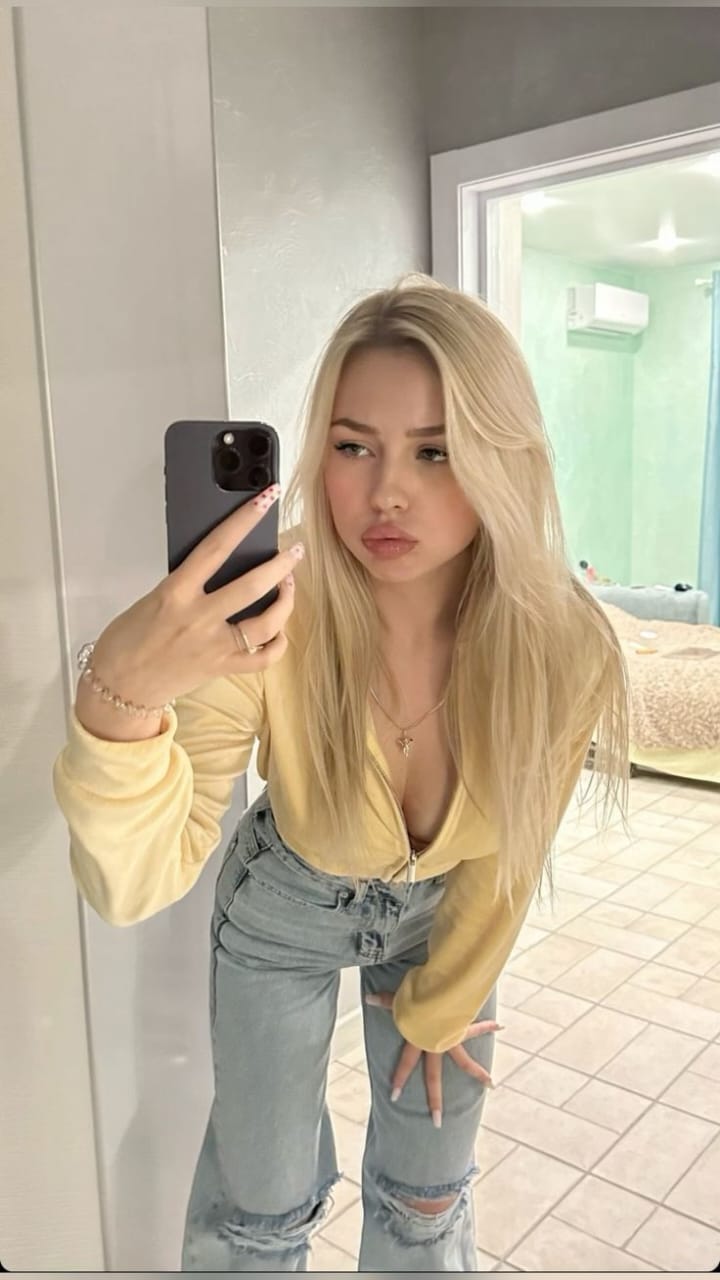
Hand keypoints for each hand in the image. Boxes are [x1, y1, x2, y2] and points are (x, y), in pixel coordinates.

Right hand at [84, 485, 299, 712]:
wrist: (119, 689)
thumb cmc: (128, 641)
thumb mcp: (152, 599)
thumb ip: (185, 585)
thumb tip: (219, 567)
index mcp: (175, 594)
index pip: (216, 547)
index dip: (244, 520)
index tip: (265, 498)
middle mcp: (199, 619)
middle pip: (252, 585)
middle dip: (281, 564)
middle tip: (296, 549)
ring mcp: (215, 647)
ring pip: (266, 623)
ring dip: (286, 600)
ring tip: (289, 584)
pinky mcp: (222, 669)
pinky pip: (263, 658)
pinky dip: (277, 643)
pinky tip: (279, 630)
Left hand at [365, 991, 501, 1128]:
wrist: (439, 992)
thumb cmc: (418, 996)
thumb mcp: (399, 1000)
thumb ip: (385, 1001)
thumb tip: (367, 998)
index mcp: (418, 1041)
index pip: (406, 1064)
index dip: (400, 1079)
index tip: (394, 1098)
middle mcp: (434, 1046)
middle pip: (433, 1077)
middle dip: (435, 1100)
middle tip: (437, 1123)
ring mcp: (450, 1040)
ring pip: (465, 1063)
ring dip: (478, 1073)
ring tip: (491, 1085)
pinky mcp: (462, 1029)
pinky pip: (476, 1028)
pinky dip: (488, 1026)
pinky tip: (500, 1027)